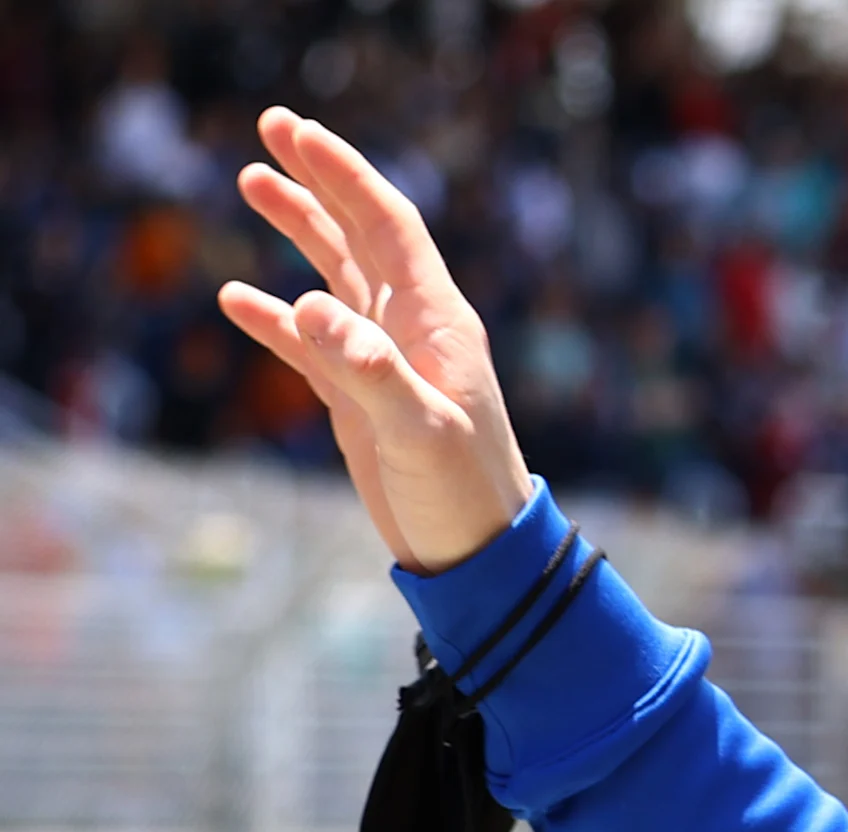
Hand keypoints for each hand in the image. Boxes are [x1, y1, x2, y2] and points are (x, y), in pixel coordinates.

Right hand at [216, 107, 532, 574]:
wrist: (476, 553)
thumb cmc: (463, 492)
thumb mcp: (418, 431)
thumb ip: (367, 369)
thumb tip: (310, 305)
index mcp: (436, 321)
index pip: (387, 225)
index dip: (345, 175)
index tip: (298, 132)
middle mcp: (410, 329)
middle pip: (358, 234)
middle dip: (317, 180)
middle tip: (269, 127)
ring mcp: (382, 360)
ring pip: (332, 276)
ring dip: (296, 230)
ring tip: (250, 181)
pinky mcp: (359, 399)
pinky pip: (310, 344)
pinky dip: (275, 318)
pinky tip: (236, 299)